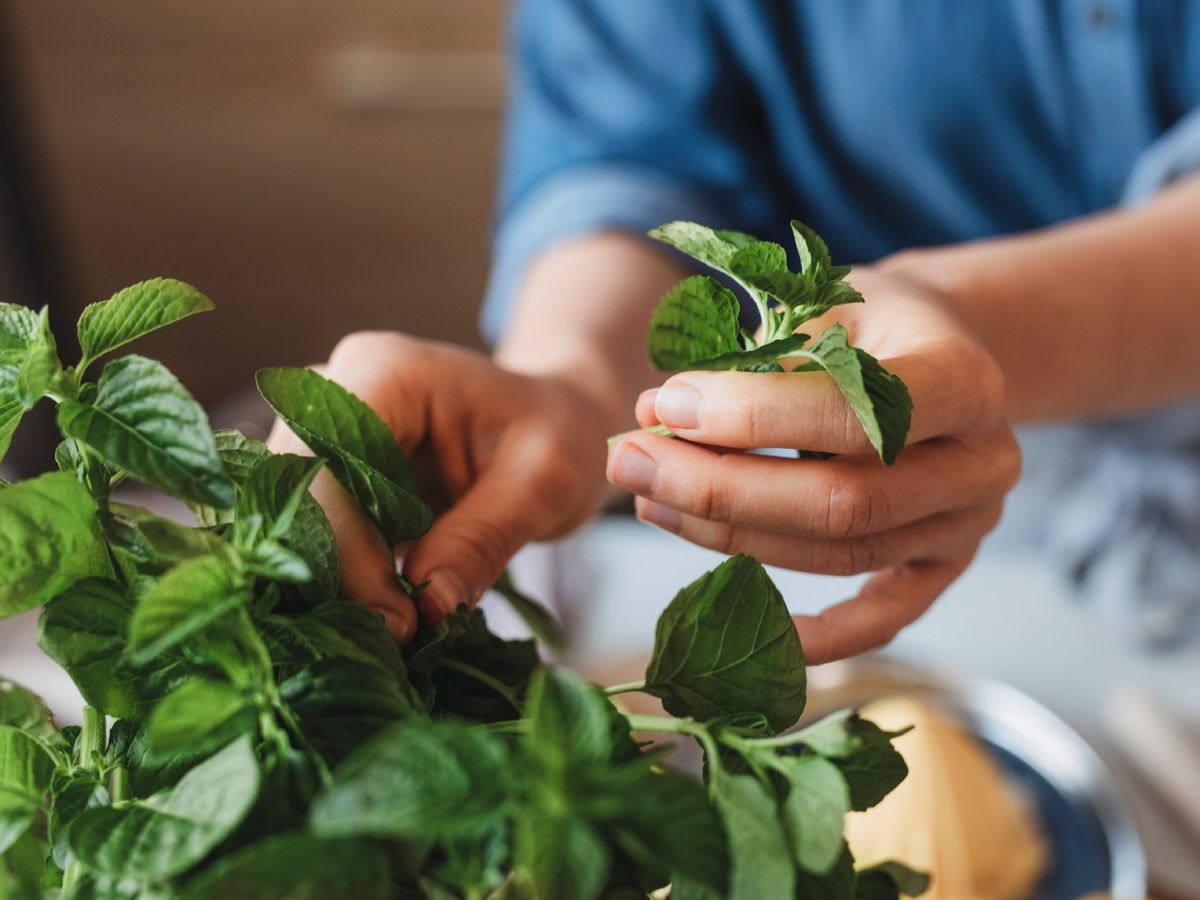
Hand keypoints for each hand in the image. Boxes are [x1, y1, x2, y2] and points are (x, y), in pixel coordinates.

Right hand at [268, 332, 611, 641]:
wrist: (553, 422)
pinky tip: (384, 620)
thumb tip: (426, 608)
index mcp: (384, 372)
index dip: (345, 550)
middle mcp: (332, 395)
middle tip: (397, 640)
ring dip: (333, 588)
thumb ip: (482, 540)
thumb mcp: (542, 483)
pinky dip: (342, 585)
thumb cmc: (556, 436)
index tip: (398, 621)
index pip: (326, 465)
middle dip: (336, 578)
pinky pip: (310, 539)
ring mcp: (320, 437)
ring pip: (292, 525)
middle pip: (294, 498)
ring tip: (394, 636)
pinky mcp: (325, 480)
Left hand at [606, 268, 1020, 664]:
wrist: (941, 346)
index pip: (855, 415)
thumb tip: (654, 417)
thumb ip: (753, 361)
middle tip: (629, 461)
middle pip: (841, 502)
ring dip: (729, 537)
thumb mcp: (825, 306)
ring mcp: (967, 526)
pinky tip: (743, 627)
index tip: (666, 404)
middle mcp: (982, 463)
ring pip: (840, 555)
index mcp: (965, 379)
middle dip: (719, 489)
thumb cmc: (871, 321)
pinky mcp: (944, 567)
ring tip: (648, 501)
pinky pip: (882, 618)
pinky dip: (817, 635)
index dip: (753, 416)